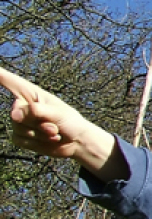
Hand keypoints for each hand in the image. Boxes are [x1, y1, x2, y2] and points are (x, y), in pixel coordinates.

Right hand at [0, 66, 125, 180]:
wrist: (76, 142)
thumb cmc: (71, 122)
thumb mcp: (57, 113)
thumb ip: (35, 111)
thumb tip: (13, 115)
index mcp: (33, 94)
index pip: (11, 82)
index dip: (1, 76)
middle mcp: (24, 106)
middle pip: (16, 113)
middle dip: (38, 123)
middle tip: (54, 127)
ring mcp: (21, 122)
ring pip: (18, 128)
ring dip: (40, 134)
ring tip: (55, 132)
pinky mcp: (21, 136)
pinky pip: (19, 139)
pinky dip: (36, 142)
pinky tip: (49, 140)